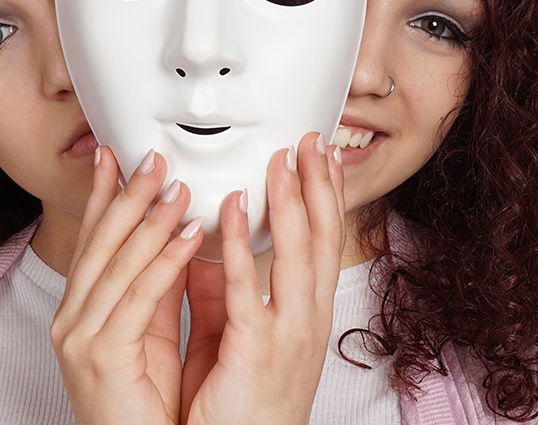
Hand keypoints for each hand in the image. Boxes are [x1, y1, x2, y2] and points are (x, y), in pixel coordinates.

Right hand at [51, 146, 205, 424]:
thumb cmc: (144, 411)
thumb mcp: (151, 337)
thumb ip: (157, 291)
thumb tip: (175, 243)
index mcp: (82, 314)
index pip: (93, 242)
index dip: (103, 196)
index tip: (114, 157)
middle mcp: (72, 321)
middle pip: (99, 243)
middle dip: (126, 194)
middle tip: (153, 157)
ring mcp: (80, 338)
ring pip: (118, 263)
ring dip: (151, 220)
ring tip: (177, 186)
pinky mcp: (100, 356)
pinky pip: (138, 297)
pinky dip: (165, 261)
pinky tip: (188, 236)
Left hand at [180, 132, 346, 424]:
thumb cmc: (237, 411)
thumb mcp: (238, 341)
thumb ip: (225, 294)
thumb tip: (210, 249)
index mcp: (304, 319)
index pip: (322, 244)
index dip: (326, 197)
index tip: (323, 157)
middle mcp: (306, 322)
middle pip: (322, 239)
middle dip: (319, 185)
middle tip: (314, 140)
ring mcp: (287, 336)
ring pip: (297, 255)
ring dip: (289, 201)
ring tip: (283, 158)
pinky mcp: (256, 352)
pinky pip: (247, 288)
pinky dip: (238, 243)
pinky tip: (227, 209)